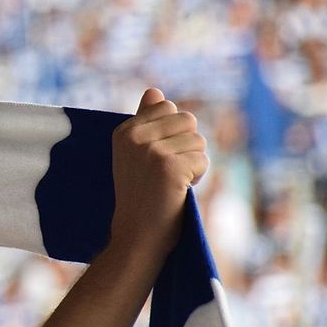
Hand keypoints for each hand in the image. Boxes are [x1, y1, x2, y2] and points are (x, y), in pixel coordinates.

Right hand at [109, 88, 207, 253]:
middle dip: (187, 146)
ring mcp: (151, 150)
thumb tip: (154, 91)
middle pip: (187, 120)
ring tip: (171, 183)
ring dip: (193, 163)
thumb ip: (145, 121)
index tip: (156, 159)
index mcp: (124, 130)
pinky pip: (202, 160)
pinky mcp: (169, 166)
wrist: (135, 235)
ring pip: (198, 141)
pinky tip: (177, 191)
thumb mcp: (136, 154)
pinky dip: (196, 178)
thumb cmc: (139, 196)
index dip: (173, 134)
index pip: (167, 107)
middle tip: (167, 172)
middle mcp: (134, 136)